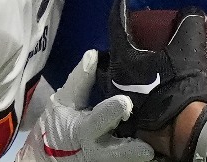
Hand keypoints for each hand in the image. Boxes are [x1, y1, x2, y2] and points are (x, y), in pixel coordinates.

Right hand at [17, 50, 154, 161]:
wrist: (49, 157)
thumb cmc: (57, 125)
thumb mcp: (62, 101)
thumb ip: (79, 81)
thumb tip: (94, 55)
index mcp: (83, 130)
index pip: (97, 120)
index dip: (110, 112)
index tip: (124, 103)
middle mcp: (97, 150)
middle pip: (116, 153)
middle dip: (131, 150)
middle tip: (148, 149)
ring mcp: (105, 161)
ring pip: (124, 160)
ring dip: (138, 154)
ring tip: (157, 148)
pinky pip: (127, 161)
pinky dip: (137, 156)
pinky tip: (157, 150)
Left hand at [105, 0, 206, 136]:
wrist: (182, 130)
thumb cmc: (179, 86)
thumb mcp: (188, 50)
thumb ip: (189, 25)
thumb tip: (191, 11)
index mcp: (122, 59)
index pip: (117, 26)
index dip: (120, 10)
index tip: (122, 0)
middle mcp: (113, 78)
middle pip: (111, 55)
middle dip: (118, 43)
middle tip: (129, 35)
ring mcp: (117, 100)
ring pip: (114, 77)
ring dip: (123, 67)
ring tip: (136, 61)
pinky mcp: (127, 117)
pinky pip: (124, 95)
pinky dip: (131, 86)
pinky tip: (143, 85)